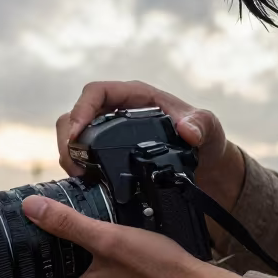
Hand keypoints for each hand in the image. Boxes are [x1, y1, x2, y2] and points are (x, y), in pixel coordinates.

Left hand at [21, 195, 241, 277]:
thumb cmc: (156, 269)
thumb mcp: (108, 238)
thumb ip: (68, 223)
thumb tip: (31, 208)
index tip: (31, 260)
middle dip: (58, 272)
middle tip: (58, 243)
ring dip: (84, 272)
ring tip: (90, 242)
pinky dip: (107, 274)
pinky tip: (119, 253)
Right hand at [55, 81, 246, 213]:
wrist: (204, 163)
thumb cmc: (204, 137)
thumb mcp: (208, 128)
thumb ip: (202, 125)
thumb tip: (187, 130)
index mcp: (135, 96)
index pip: (97, 92)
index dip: (82, 109)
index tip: (78, 132)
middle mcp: (115, 112)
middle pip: (75, 116)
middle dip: (69, 140)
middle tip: (74, 166)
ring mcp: (108, 134)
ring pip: (73, 138)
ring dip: (70, 157)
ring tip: (80, 178)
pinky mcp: (107, 155)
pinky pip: (83, 158)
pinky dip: (79, 170)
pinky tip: (86, 185)